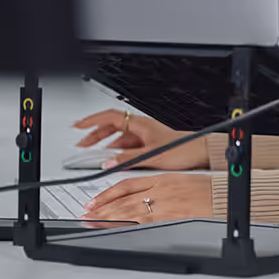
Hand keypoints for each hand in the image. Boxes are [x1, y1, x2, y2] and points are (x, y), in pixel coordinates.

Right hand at [71, 109, 206, 169]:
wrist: (201, 153)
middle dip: (94, 133)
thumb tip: (108, 162)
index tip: (78, 125)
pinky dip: (117, 150)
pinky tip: (113, 158)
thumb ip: (128, 158)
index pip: (109, 117)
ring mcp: (145, 135)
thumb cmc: (182, 149)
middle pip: (111, 126)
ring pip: (119, 136)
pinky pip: (127, 144)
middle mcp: (141, 127)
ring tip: (93, 152)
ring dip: (105, 143)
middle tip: (81, 142)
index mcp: (140, 124)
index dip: (92, 120)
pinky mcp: (148, 143)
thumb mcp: (151, 156)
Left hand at [82, 173, 211, 222]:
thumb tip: (144, 199)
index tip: (96, 201)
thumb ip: (162, 189)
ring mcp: (163, 203)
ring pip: (128, 209)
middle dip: (102, 207)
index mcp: (162, 178)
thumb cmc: (210, 191)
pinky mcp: (170, 215)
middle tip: (87, 213)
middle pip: (123, 198)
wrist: (225, 196)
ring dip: (108, 216)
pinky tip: (116, 228)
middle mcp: (159, 189)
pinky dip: (126, 224)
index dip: (108, 193)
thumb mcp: (183, 182)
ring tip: (93, 221)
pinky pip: (142, 221)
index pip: (127, 184)